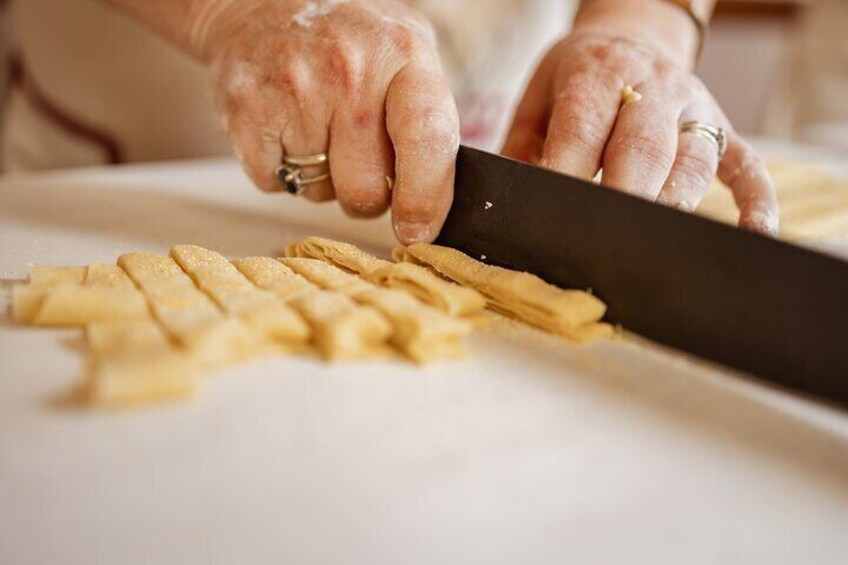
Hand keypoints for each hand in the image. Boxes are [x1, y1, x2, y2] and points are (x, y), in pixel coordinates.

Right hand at [201, 0, 459, 243]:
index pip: (427, 140)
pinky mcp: (244, 110)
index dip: (425, 198)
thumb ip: (430, 122)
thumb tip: (439, 206)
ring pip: (319, 193)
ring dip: (323, 178)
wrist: (262, 4)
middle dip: (366, 192)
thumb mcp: (407, 55)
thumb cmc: (349, 42)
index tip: (418, 230)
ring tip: (318, 127)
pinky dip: (281, 171)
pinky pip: (274, 183)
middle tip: (357, 156)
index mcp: (403, 55)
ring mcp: (294, 90)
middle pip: (366, 190)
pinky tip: (285, 129)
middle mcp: (349, 70)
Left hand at [501, 30, 778, 234]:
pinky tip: (757, 233)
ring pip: (693, 158)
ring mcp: (692, 109)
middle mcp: (652, 88)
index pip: (583, 126)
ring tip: (658, 241)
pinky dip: (756, 200)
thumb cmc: (575, 81)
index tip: (554, 213)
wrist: (630, 38)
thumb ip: (521, 147)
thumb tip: (503, 202)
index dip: (569, 170)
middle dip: (624, 194)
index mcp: (596, 75)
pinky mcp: (721, 129)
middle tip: (606, 238)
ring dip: (677, 200)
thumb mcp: (538, 98)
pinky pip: (747, 164)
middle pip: (642, 146)